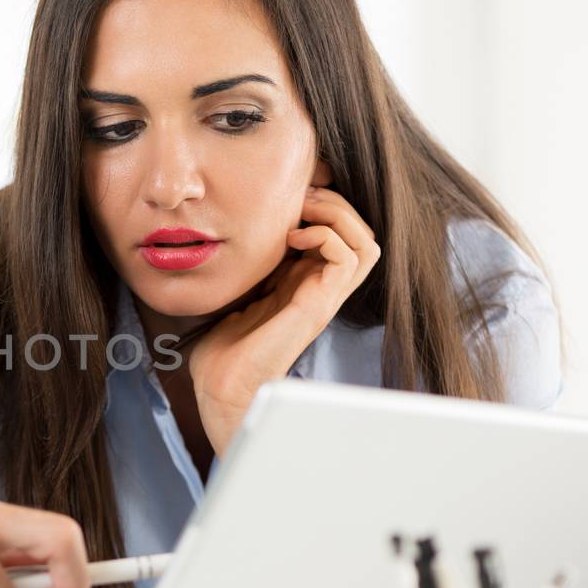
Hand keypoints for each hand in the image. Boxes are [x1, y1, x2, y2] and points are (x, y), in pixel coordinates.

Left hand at [186, 186, 379, 455]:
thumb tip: (240, 229)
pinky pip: (347, 259)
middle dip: (335, 204)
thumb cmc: (224, 348)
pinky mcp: (317, 307)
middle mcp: (323, 290)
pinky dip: (325, 236)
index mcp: (307, 284)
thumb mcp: (240, 291)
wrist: (222, 388)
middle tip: (298, 200)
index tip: (288, 199)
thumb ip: (253, 265)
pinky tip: (293, 239)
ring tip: (300, 214)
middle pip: (363, 234)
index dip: (325, 207)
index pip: (342, 235)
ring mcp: (324, 299)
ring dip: (336, 216)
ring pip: (366, 243)